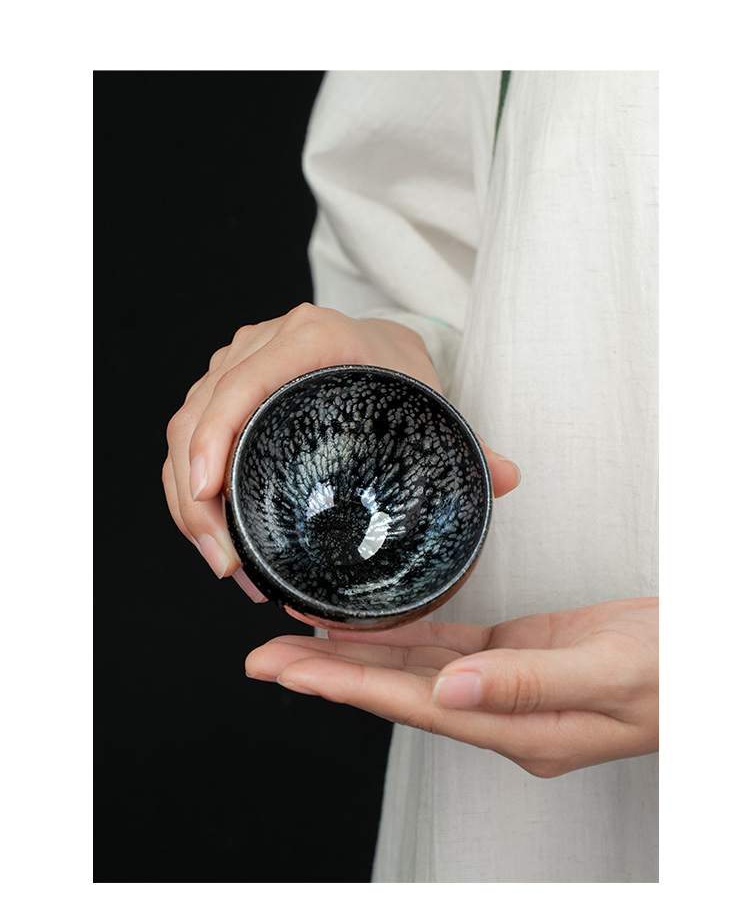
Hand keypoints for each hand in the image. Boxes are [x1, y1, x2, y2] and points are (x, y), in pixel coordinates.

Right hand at [163, 303, 519, 595]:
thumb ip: (469, 440)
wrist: (381, 346)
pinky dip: (192, 494)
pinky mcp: (220, 392)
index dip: (215, 436)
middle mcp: (259, 344)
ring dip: (189, 504)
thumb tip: (507, 478)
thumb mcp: (430, 400)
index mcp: (308, 337)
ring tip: (225, 567)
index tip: (209, 492)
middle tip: (226, 563)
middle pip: (200, 416)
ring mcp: (232, 366)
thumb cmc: (400, 372)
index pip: (243, 382)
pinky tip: (216, 543)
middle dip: (196, 496)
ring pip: (185, 433)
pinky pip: (190, 442)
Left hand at [245, 597, 657, 776]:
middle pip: (396, 693)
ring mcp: (508, 688)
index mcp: (517, 727)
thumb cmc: (676, 676)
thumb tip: (450, 689)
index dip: (343, 688)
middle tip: (262, 657)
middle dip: (326, 675)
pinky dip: (406, 636)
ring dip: (357, 656)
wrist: (709, 662)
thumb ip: (530, 684)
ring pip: (415, 670)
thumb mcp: (609, 673)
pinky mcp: (520, 657)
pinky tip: (373, 626)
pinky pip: (449, 647)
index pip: (410, 706)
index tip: (285, 672)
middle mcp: (501, 713)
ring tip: (299, 639)